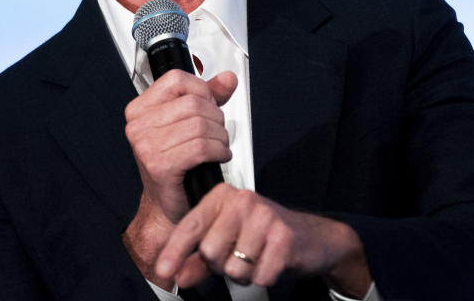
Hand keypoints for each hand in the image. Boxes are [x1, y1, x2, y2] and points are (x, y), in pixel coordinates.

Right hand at [121, 70, 237, 286]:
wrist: (168, 207)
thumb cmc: (177, 166)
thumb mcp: (190, 123)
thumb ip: (209, 97)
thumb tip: (228, 78)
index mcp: (139, 109)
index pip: (178, 79)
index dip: (202, 90)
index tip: (209, 105)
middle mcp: (137, 126)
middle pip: (194, 103)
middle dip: (216, 118)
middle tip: (217, 133)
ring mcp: (145, 146)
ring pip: (201, 125)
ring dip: (220, 137)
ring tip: (219, 146)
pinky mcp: (159, 165)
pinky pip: (201, 147)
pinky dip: (218, 151)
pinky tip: (218, 157)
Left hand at [155, 184, 371, 296]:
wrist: (310, 237)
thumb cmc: (262, 236)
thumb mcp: (226, 243)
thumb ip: (198, 260)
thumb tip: (176, 275)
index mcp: (222, 196)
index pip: (191, 226)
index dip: (175, 251)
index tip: (164, 271)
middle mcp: (242, 200)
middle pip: (210, 251)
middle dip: (220, 265)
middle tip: (238, 256)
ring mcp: (265, 216)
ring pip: (233, 267)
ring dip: (244, 273)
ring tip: (256, 259)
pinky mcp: (284, 237)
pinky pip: (258, 275)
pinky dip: (263, 277)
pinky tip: (271, 263)